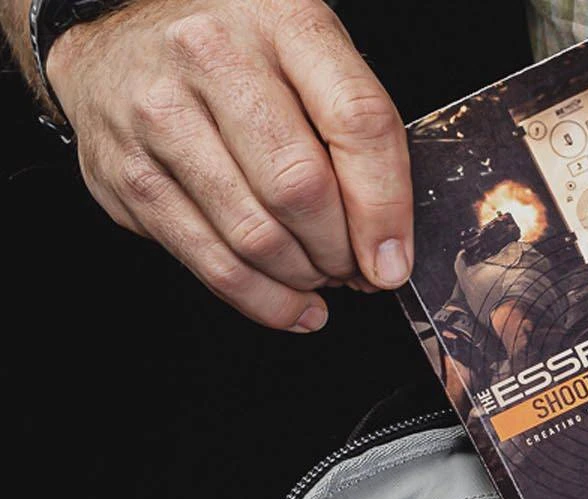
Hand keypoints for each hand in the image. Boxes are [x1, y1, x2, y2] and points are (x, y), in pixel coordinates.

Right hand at [47, 0, 410, 330]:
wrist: (117, 52)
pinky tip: (291, 304)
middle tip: (351, 267)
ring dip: (303, 277)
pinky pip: (214, 263)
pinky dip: (265, 301)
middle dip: (340, 251)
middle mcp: (210, 55)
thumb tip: (385, 250)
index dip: (385, 207)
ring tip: (317, 276)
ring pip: (258, 236)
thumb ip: (354, 137)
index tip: (392, 259)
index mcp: (279, 21)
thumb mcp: (307, 61)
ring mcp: (160, 114)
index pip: (356, 121)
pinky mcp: (130, 174)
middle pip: (301, 188)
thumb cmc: (233, 61)